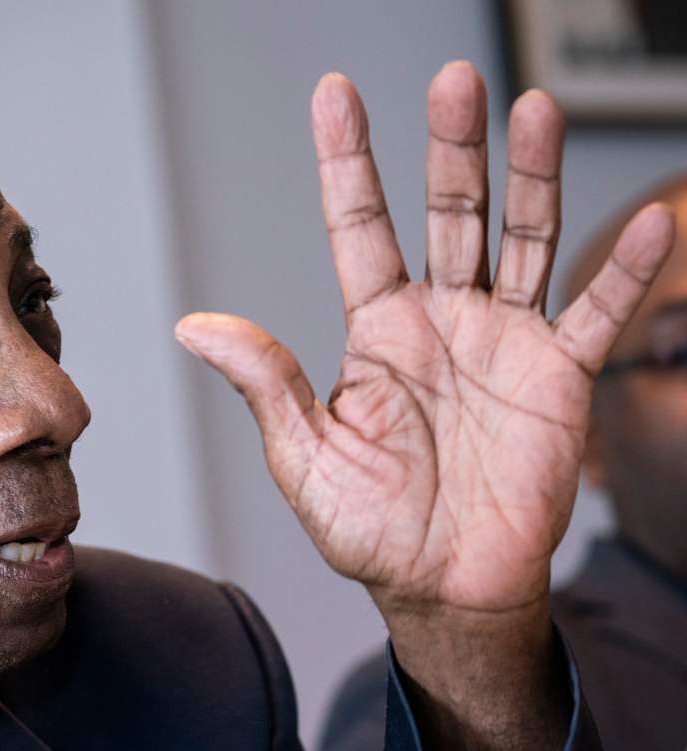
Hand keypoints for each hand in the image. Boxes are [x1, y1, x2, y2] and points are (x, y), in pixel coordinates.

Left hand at [176, 62, 672, 620]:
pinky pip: (595, 316)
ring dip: (533, 177)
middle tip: (456, 80)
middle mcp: (441, 319)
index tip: (335, 94)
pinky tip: (648, 225)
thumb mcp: (305, 455)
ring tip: (535, 110)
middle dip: (453, 147)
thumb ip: (267, 381)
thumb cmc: (370, 529)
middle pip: (450, 212)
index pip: (360, 226)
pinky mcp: (558, 377)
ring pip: (524, 238)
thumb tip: (192, 325)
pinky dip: (622, 273)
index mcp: (377, 330)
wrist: (445, 588)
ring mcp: (503, 341)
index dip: (348, 161)